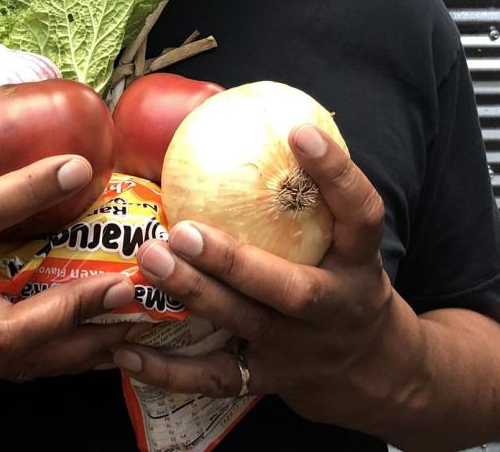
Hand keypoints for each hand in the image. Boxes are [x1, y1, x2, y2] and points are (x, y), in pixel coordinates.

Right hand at [0, 59, 134, 379]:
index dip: (23, 192)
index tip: (75, 165)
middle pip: (0, 333)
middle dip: (68, 313)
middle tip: (121, 280)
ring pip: (13, 364)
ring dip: (76, 347)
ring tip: (132, 318)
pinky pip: (9, 366)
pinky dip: (58, 358)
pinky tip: (100, 340)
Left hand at [113, 124, 425, 430]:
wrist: (374, 370)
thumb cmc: (346, 281)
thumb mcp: (348, 240)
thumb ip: (314, 194)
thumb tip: (265, 118)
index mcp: (360, 264)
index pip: (361, 214)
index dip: (336, 173)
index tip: (299, 132)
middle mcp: (333, 309)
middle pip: (288, 290)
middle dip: (234, 261)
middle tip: (183, 230)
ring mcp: (299, 351)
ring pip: (243, 324)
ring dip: (192, 293)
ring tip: (149, 259)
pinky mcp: (267, 381)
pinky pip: (212, 379)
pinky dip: (166, 371)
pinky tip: (125, 349)